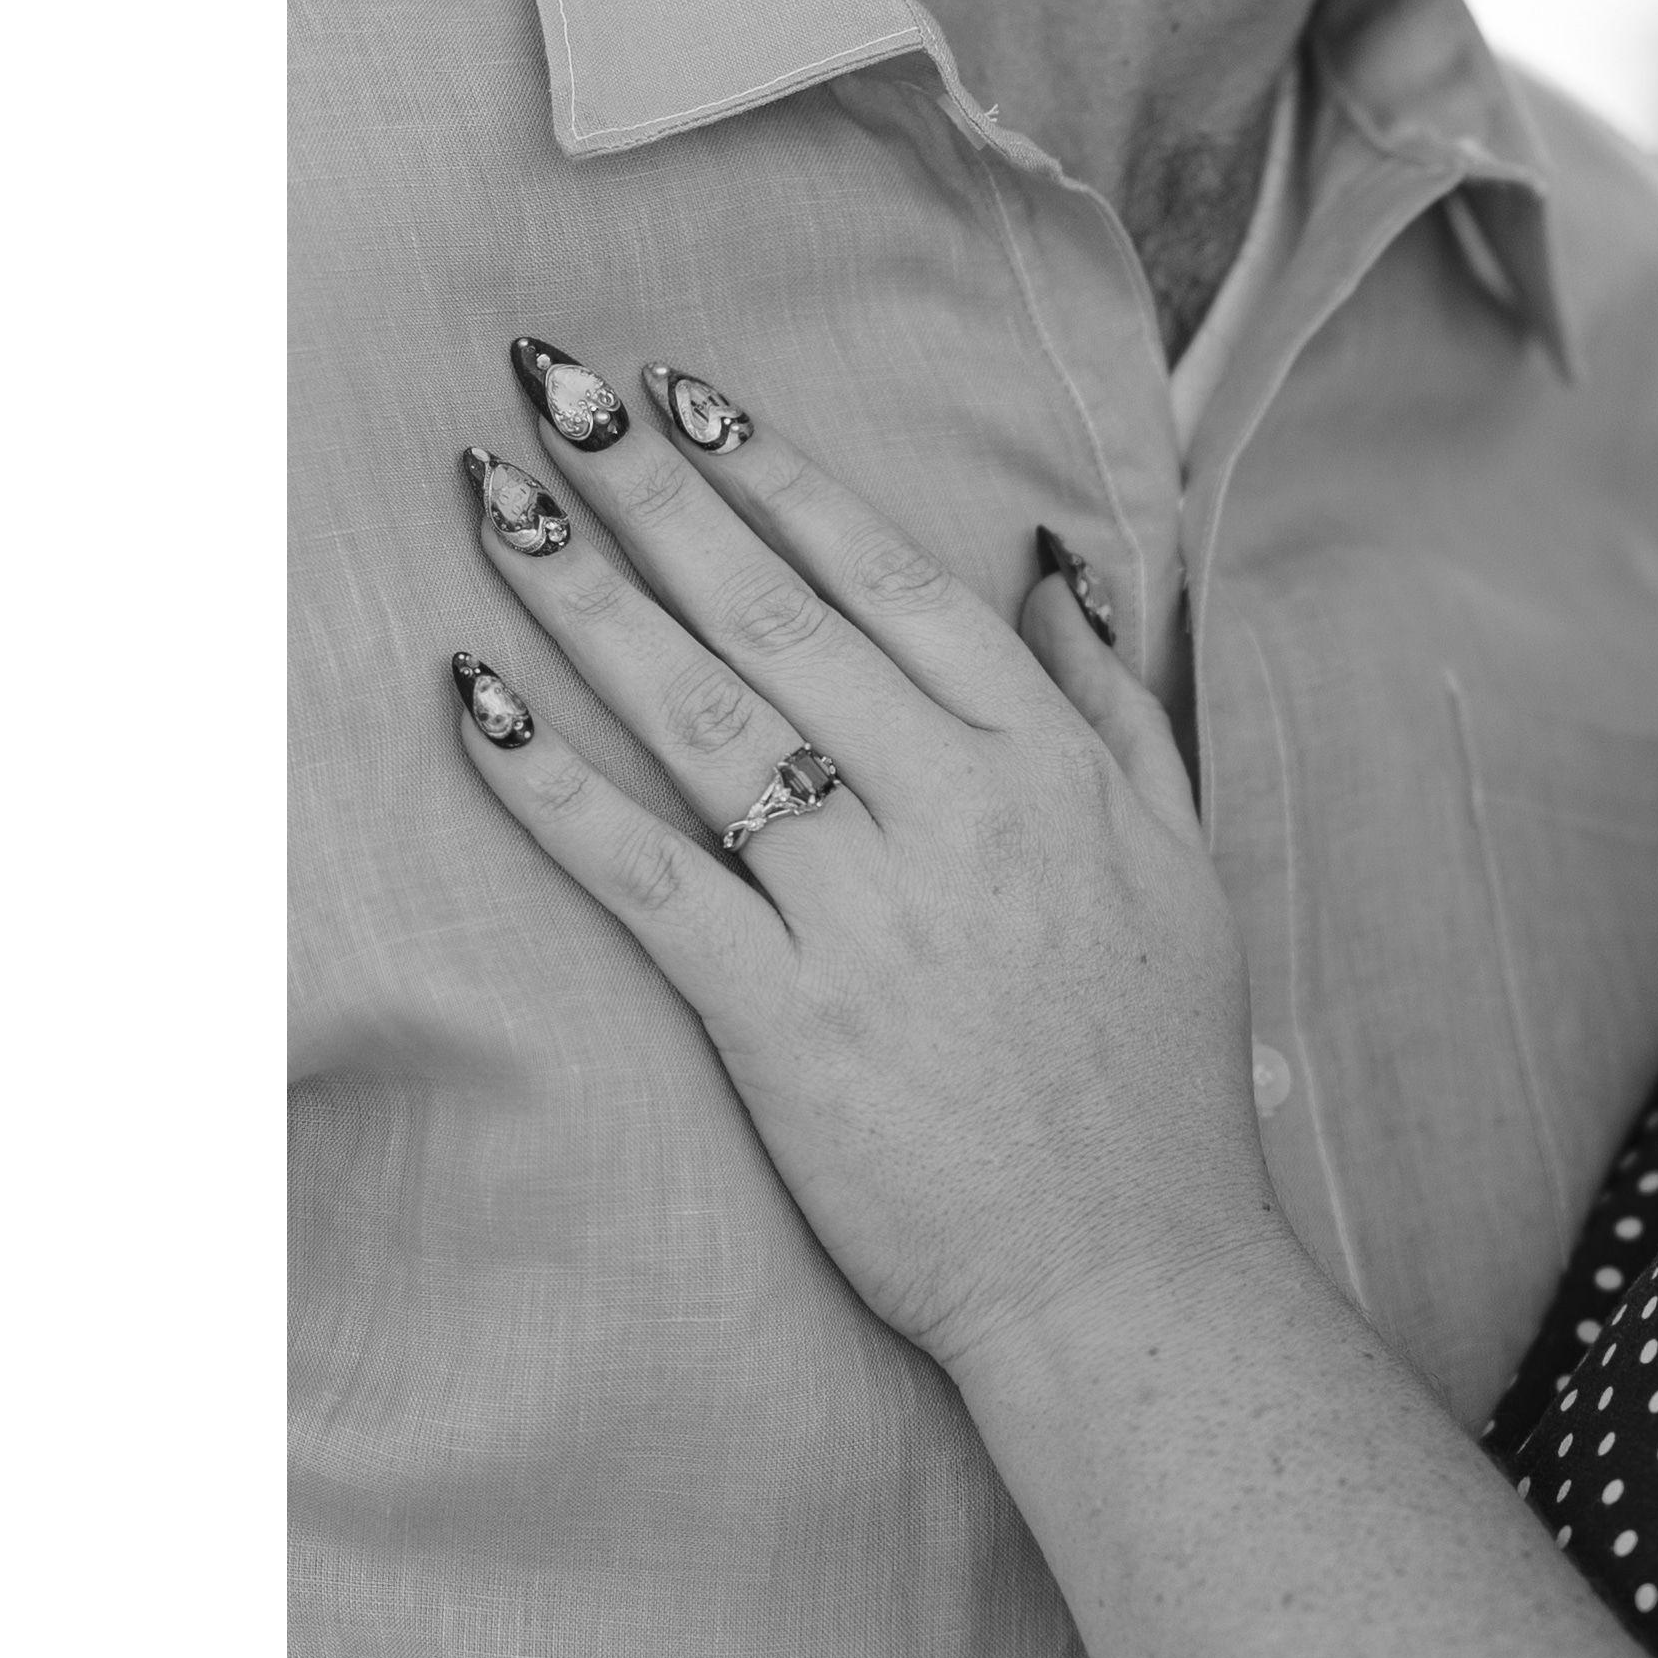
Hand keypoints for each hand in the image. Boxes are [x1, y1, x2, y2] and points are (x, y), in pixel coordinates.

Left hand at [445, 348, 1281, 1375]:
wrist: (1127, 1273)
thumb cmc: (1156, 1081)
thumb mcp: (1180, 869)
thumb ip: (1113, 713)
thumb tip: (1049, 577)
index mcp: (1049, 773)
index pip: (894, 585)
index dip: (779, 481)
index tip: (688, 396)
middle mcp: (957, 820)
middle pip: (779, 621)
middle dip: (654, 492)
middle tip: (552, 384)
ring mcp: (867, 919)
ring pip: (704, 720)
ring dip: (587, 596)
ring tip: (494, 497)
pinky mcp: (784, 1021)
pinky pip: (647, 877)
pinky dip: (554, 787)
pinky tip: (477, 702)